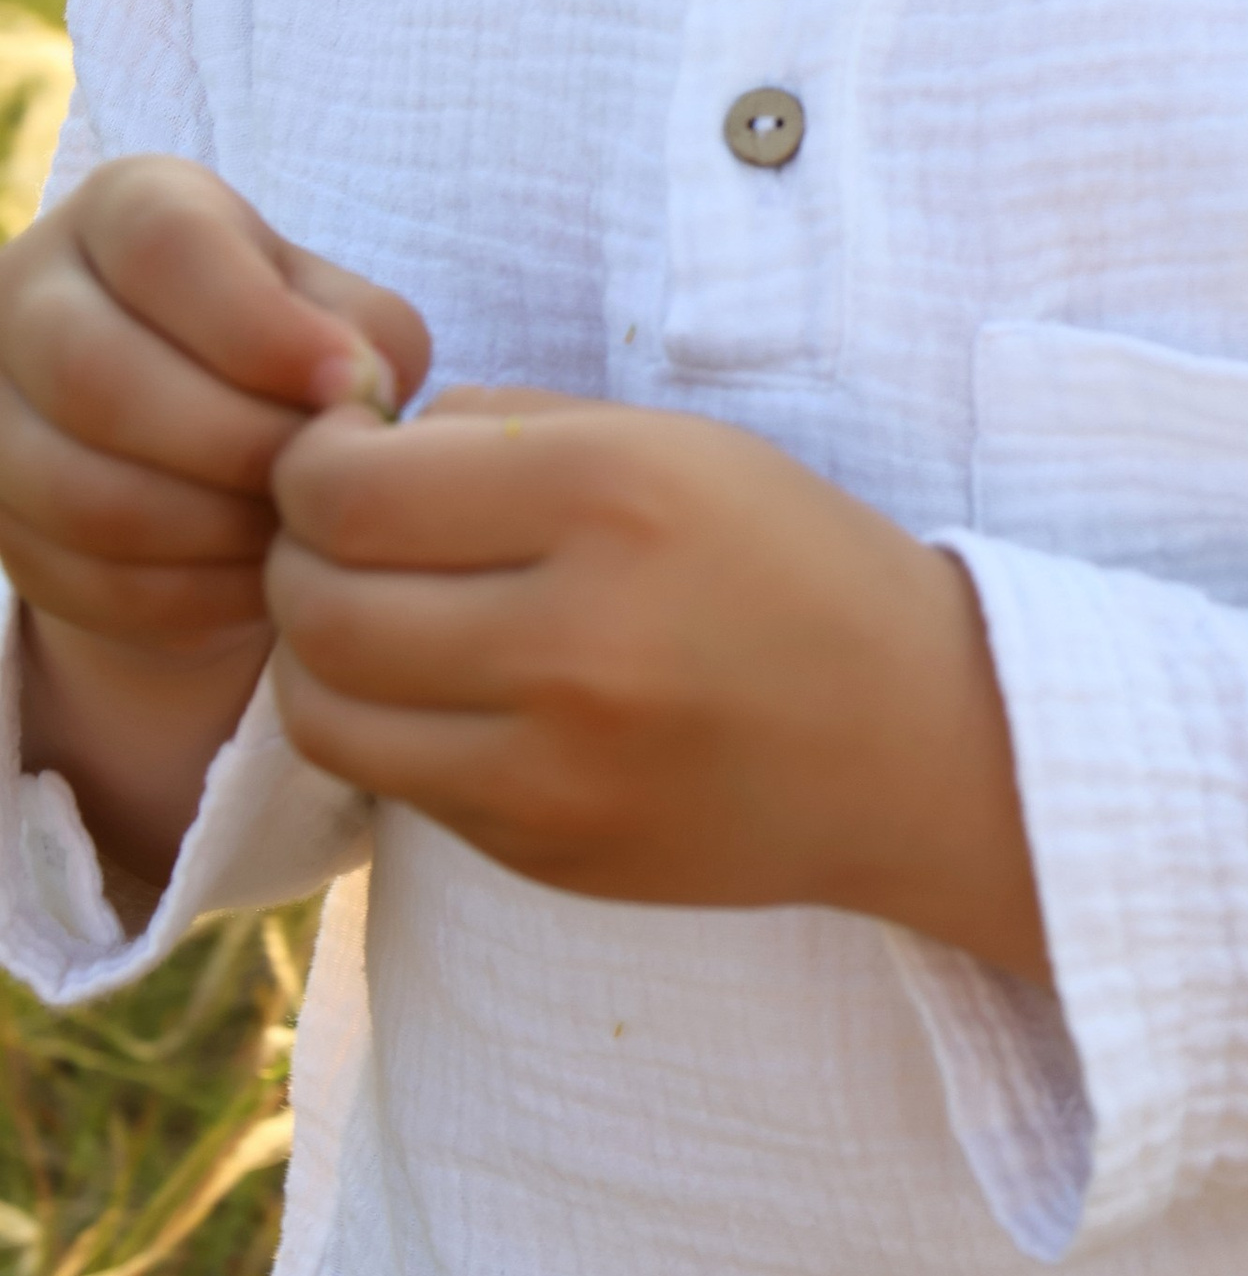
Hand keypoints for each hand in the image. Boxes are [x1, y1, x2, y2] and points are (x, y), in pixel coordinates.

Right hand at [0, 161, 431, 879]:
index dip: (260, 327)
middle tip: (320, 481)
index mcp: (128, 208)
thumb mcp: (343, 315)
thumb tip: (356, 389)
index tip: (352, 385)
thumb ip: (364, 335)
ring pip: (81, 493)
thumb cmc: (298, 356)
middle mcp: (29, 289)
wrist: (217, 449)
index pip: (166, 247)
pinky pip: (82, 578)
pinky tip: (256, 581)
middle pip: (98, 376)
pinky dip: (188, 595)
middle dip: (235, 445)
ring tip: (297, 534)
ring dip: (214, 532)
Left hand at [265, 393, 1045, 978]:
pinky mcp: (547, 849)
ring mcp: (557, 763)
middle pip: (318, 603)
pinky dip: (387, 728)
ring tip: (370, 617)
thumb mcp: (679, 446)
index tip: (346, 456)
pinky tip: (443, 689)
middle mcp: (577, 634)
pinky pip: (397, 783)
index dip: (313, 465)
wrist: (922, 740)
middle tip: (341, 536)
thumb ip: (510, 426)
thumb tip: (361, 442)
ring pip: (325, 711)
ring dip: (317, 654)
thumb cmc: (795, 564)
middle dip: (297, 557)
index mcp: (612, 498)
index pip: (348, 489)